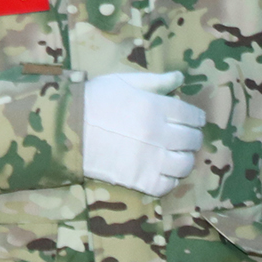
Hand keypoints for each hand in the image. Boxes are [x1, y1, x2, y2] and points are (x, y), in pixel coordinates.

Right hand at [81, 71, 204, 196]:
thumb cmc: (94, 100)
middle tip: (181, 136)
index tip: (191, 119)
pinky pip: (168, 185)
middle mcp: (159, 134)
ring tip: (172, 154)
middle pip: (192, 140)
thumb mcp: (123, 82)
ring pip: (185, 164)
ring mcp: (151, 160)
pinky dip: (169, 179)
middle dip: (190, 136)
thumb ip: (154, 81)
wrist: (66, 127)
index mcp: (156, 108)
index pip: (192, 116)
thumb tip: (180, 77)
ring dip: (182, 158)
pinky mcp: (141, 180)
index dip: (195, 117)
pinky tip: (160, 170)